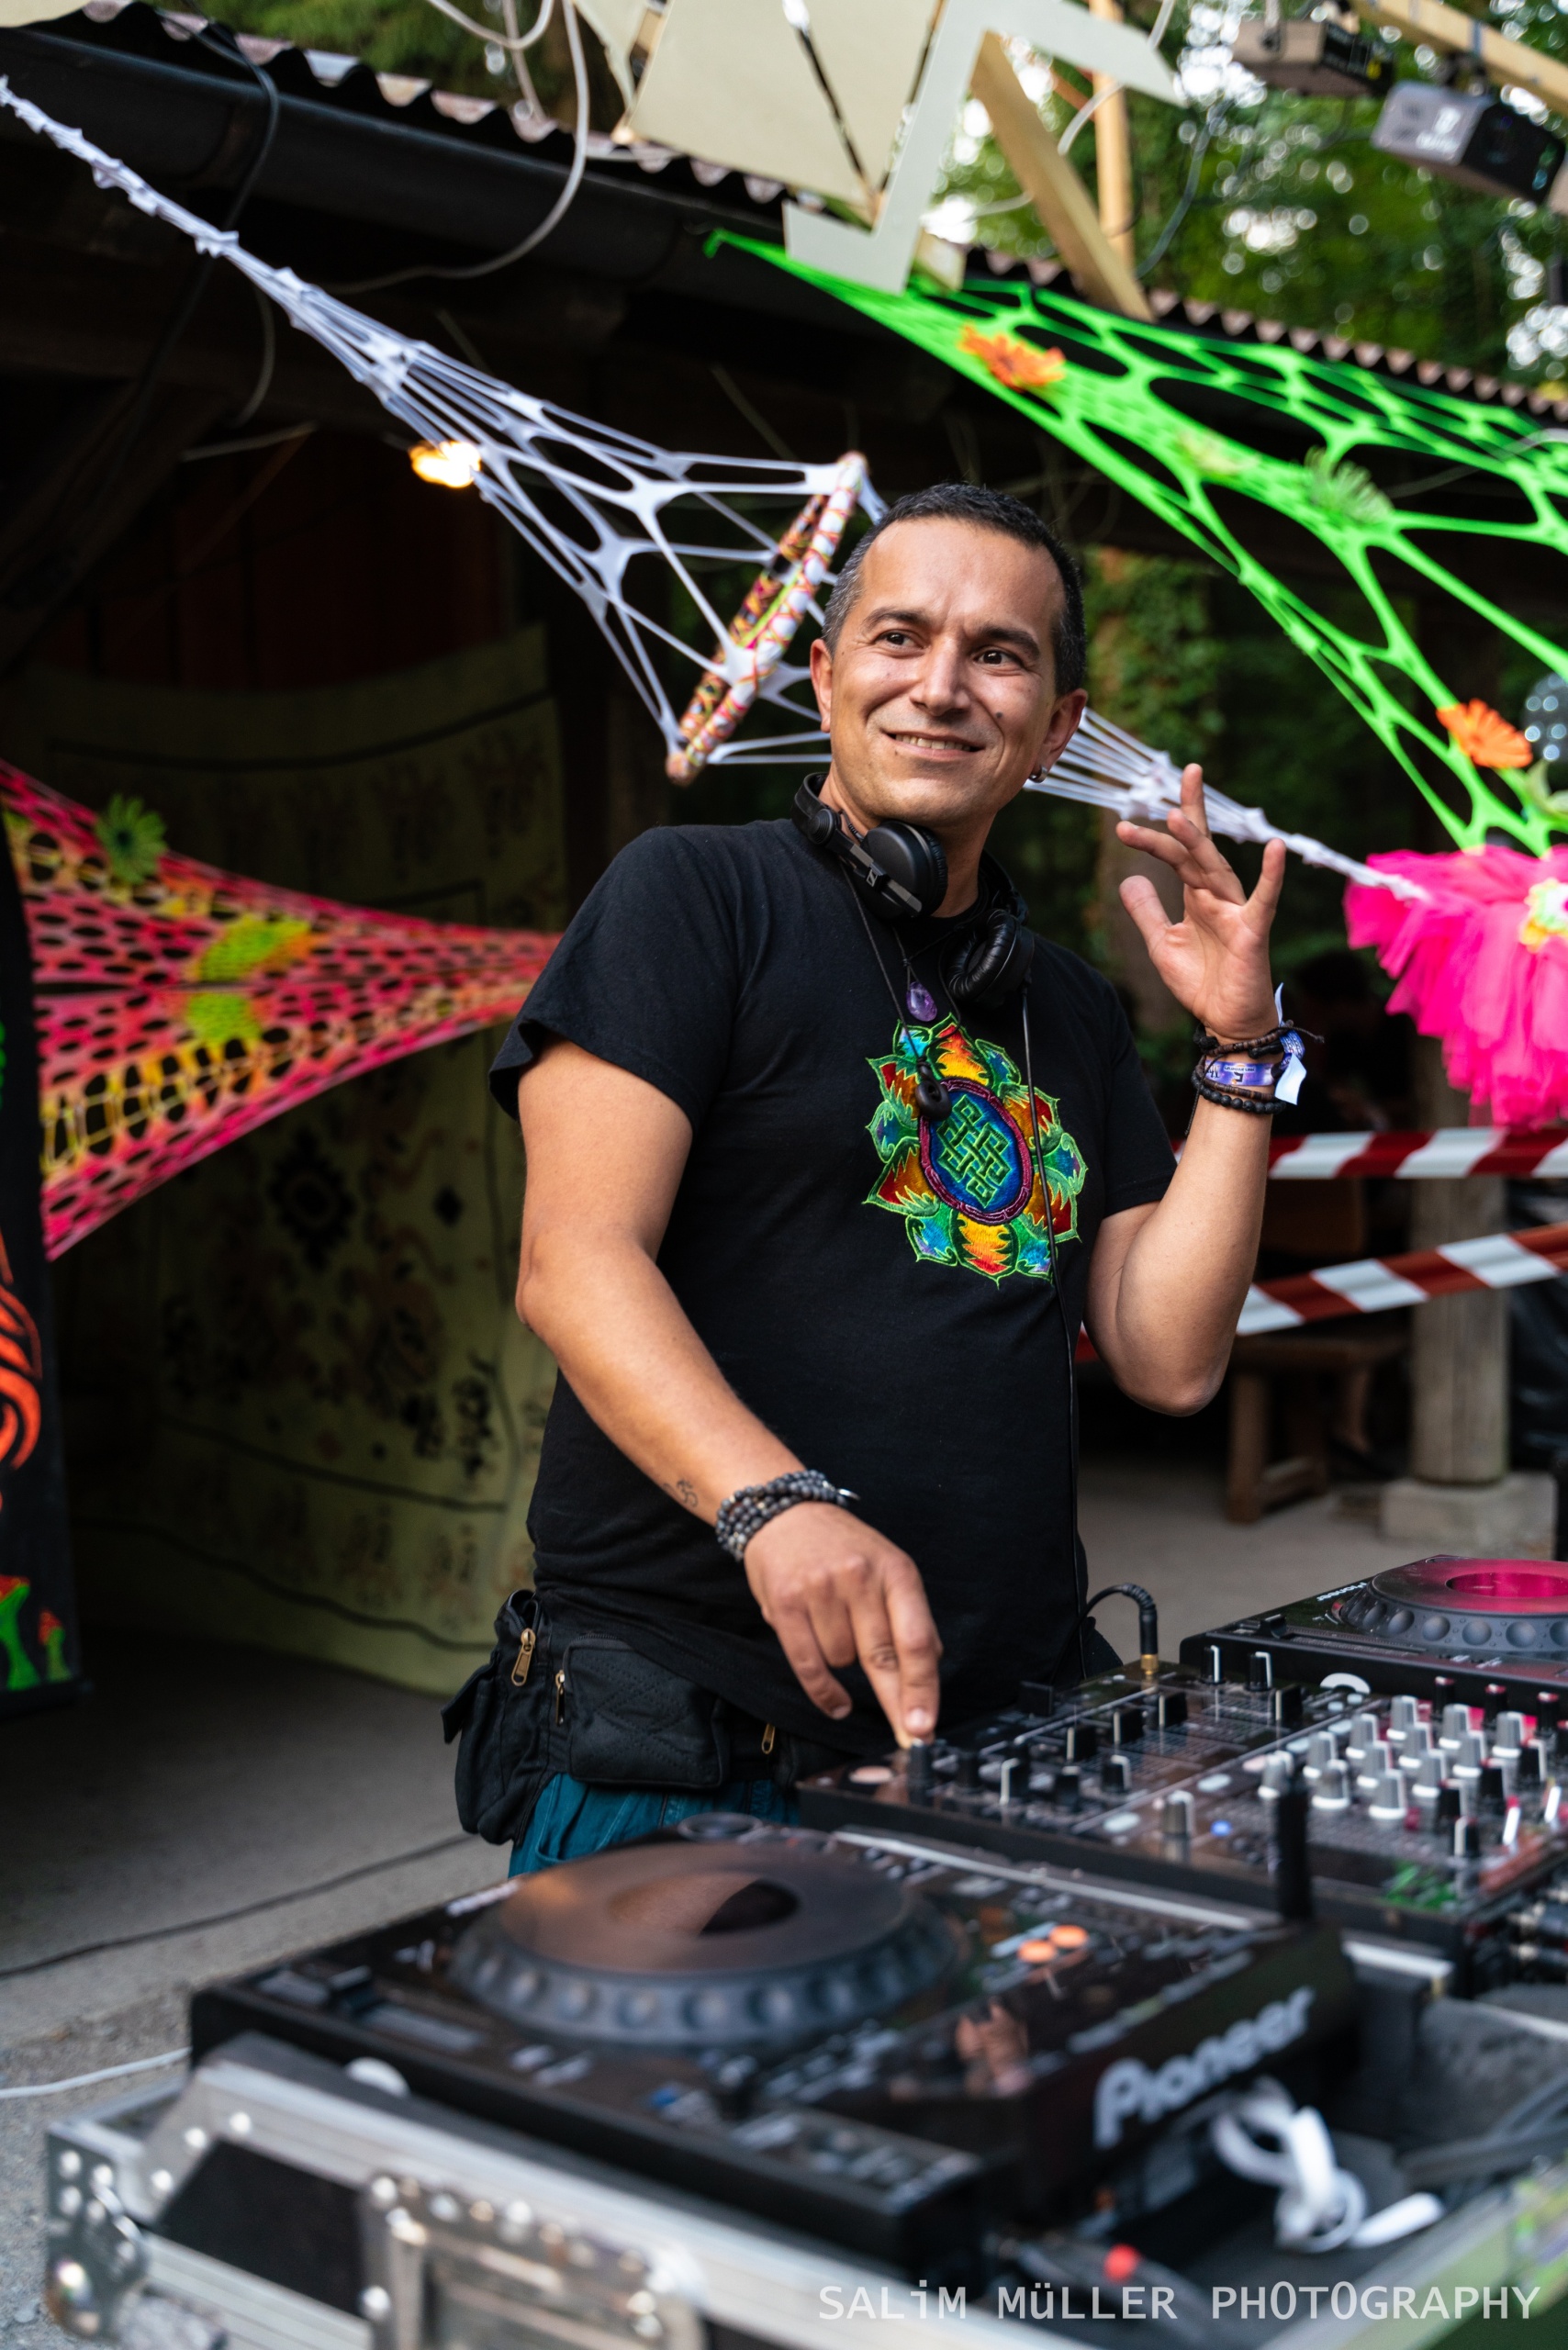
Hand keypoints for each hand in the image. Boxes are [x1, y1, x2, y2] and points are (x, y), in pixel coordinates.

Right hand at [744, 1503, 942, 1746]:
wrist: (785, 1514)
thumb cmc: (844, 1548)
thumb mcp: (889, 1568)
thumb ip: (911, 1616)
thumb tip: (930, 1667)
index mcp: (895, 1571)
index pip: (915, 1639)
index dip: (922, 1688)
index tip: (926, 1725)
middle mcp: (859, 1578)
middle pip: (883, 1658)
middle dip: (898, 1703)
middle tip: (910, 1736)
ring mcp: (820, 1591)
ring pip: (844, 1661)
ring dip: (846, 1664)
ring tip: (836, 1629)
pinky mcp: (785, 1604)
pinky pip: (810, 1666)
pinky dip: (825, 1692)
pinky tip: (838, 1703)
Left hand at [1116, 765, 1284, 1042]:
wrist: (1227, 1021)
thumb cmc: (1202, 982)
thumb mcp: (1162, 944)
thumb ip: (1146, 911)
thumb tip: (1128, 878)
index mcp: (1196, 895)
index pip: (1181, 851)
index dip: (1165, 826)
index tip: (1134, 808)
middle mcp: (1217, 895)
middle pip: (1195, 850)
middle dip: (1180, 819)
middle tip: (1166, 787)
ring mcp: (1236, 910)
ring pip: (1214, 868)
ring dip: (1195, 841)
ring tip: (1175, 813)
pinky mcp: (1253, 931)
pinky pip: (1264, 898)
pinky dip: (1271, 874)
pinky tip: (1274, 847)